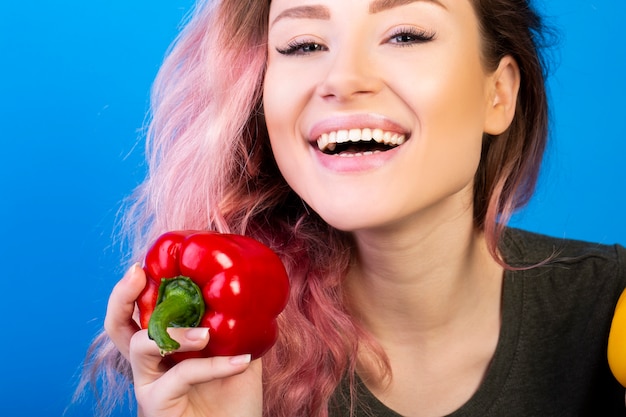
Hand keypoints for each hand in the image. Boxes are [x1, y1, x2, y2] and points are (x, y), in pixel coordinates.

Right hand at [104, 264, 262, 416]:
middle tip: (138, 273)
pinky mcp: (156, 406)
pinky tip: (241, 361)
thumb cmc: (234, 402)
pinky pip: (181, 375)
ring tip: (208, 332)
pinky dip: (214, 365)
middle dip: (121, 295)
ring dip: (176, 332)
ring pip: (142, 346)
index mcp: (164, 348)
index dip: (136, 287)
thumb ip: (236, 328)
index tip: (147, 263)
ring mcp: (149, 385)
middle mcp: (149, 365)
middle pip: (117, 326)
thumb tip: (250, 293)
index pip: (139, 313)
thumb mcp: (238, 355)